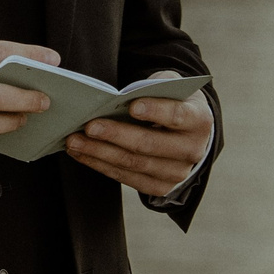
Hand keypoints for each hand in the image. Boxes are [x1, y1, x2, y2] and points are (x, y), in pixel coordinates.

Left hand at [65, 70, 212, 196]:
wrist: (187, 133)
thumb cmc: (173, 102)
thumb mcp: (171, 87)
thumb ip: (154, 87)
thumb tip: (120, 97)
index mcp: (199, 120)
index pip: (178, 115)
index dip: (156, 111)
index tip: (131, 105)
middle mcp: (192, 150)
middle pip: (149, 144)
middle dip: (115, 135)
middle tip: (88, 125)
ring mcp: (176, 173)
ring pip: (133, 164)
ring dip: (100, 153)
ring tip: (75, 141)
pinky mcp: (160, 187)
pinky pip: (126, 178)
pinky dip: (101, 165)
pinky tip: (82, 154)